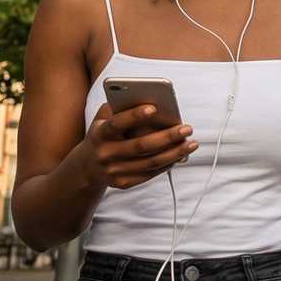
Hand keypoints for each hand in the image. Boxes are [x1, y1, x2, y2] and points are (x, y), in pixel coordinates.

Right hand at [83, 103, 197, 189]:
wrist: (87, 167)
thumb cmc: (104, 135)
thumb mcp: (103, 119)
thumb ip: (119, 107)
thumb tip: (147, 98)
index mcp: (100, 133)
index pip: (117, 123)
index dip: (134, 115)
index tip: (154, 107)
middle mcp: (105, 154)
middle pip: (141, 146)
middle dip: (167, 137)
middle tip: (187, 128)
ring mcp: (114, 170)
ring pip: (150, 162)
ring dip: (175, 153)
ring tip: (192, 144)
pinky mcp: (123, 183)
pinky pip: (150, 173)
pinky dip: (168, 164)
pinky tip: (181, 155)